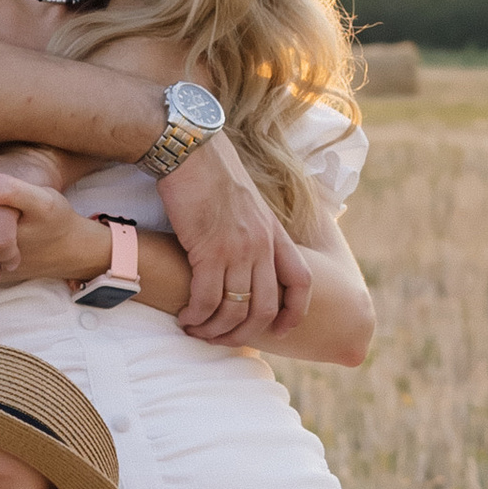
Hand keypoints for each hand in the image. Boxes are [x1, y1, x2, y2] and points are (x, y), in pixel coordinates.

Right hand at [154, 139, 312, 345]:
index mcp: (275, 233)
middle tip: (222, 340)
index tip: (281, 332)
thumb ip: (254, 229)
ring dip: (215, 329)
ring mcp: (238, 249)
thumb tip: (245, 254)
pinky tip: (186, 317)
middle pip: (265, 308)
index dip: (295, 312)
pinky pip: (207, 299)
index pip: (301, 282)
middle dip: (244, 333)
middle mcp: (262, 245)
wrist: (190, 148)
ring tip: (197, 331)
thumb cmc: (212, 172)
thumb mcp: (248, 202)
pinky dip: (197, 315)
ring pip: (234, 309)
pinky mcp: (209, 250)